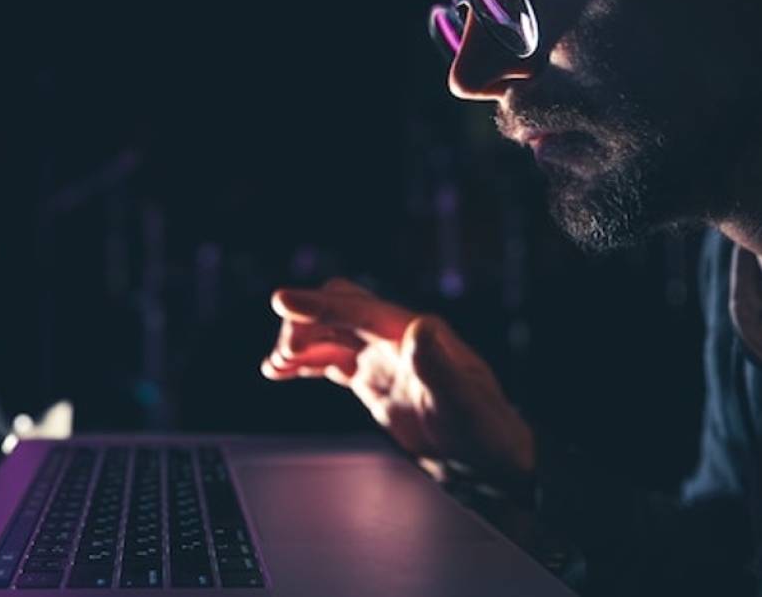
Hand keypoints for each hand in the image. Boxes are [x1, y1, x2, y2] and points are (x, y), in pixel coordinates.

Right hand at [261, 278, 534, 484]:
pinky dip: (303, 362)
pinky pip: (329, 359)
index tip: (283, 300)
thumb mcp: (465, 402)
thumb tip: (420, 327)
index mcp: (416, 333)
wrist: (487, 461)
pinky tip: (281, 371)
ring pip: (327, 334)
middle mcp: (395, 337)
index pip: (360, 309)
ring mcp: (381, 357)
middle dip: (304, 324)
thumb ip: (441, 366)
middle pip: (338, 310)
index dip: (321, 305)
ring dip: (298, 344)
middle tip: (284, 356)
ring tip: (274, 366)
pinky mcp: (371, 378)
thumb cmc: (485, 431)